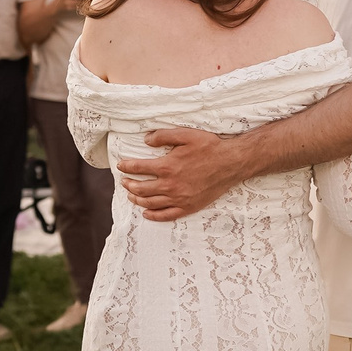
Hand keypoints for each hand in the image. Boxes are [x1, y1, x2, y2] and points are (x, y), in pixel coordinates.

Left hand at [117, 126, 246, 221]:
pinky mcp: (188, 207)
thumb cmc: (210, 147)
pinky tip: (146, 214)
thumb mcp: (186, 134)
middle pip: (140, 189)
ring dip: (136, 200)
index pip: (138, 168)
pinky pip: (166, 215)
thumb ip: (163, 136)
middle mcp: (170, 185)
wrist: (231, 163)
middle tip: (124, 181)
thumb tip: (146, 140)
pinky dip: (153, 216)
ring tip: (131, 195)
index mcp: (167, 166)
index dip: (126, 167)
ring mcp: (179, 198)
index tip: (121, 165)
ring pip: (150, 203)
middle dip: (128, 184)